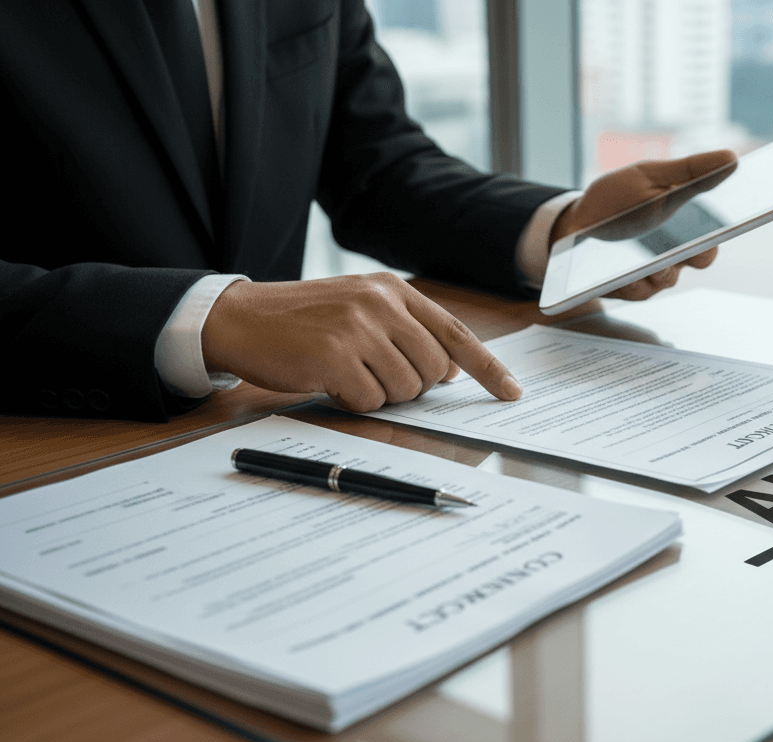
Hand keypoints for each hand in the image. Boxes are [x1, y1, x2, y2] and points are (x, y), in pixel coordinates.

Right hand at [201, 273, 521, 411]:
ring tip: (347, 374)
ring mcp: (358, 327)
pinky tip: (329, 382)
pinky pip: (370, 401)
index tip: (512, 393)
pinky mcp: (335, 355)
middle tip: (373, 375)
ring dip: (379, 395)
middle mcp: (381, 303)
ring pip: (406, 389)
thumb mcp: (360, 308)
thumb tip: (450, 371)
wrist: (241, 318)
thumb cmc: (304, 322)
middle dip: (411, 386)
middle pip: (435, 370)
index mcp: (394, 291)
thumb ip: (405, 330)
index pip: (456, 334)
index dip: (488, 369)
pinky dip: (353, 402)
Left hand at [551, 149, 736, 300]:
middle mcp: (676, 252)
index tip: (737, 220)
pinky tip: (623, 274)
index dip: (732, 226)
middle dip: (699, 254)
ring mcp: (653, 273)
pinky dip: (632, 281)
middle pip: (702, 259)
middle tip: (694, 247)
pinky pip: (638, 290)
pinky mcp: (629, 287)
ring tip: (652, 262)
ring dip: (662, 269)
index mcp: (687, 223)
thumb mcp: (652, 178)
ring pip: (669, 278)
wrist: (576, 221)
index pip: (718, 230)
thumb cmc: (618, 198)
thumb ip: (690, 173)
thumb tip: (731, 158)